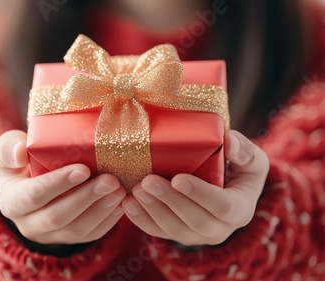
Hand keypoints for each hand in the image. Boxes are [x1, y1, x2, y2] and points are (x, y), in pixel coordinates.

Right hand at [0, 130, 125, 244]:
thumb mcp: (7, 149)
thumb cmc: (20, 159)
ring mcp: (49, 235)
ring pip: (76, 230)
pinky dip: (107, 221)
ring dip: (100, 210)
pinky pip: (89, 236)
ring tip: (119, 190)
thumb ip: (8, 148)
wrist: (28, 181)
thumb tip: (19, 153)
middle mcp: (28, 224)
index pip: (33, 195)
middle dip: (86, 198)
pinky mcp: (68, 238)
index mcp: (11, 201)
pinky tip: (120, 203)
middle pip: (57, 217)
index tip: (83, 170)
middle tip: (110, 180)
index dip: (58, 184)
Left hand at [122, 130, 269, 245]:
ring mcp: (196, 235)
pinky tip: (128, 204)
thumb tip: (229, 142)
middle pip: (194, 221)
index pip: (222, 207)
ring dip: (152, 210)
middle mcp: (219, 229)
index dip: (199, 194)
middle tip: (148, 181)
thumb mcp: (252, 159)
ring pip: (173, 229)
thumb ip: (246, 151)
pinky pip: (157, 232)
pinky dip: (141, 219)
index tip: (178, 178)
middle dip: (169, 201)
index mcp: (240, 210)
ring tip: (135, 190)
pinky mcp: (176, 235)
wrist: (224, 188)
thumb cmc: (238, 169)